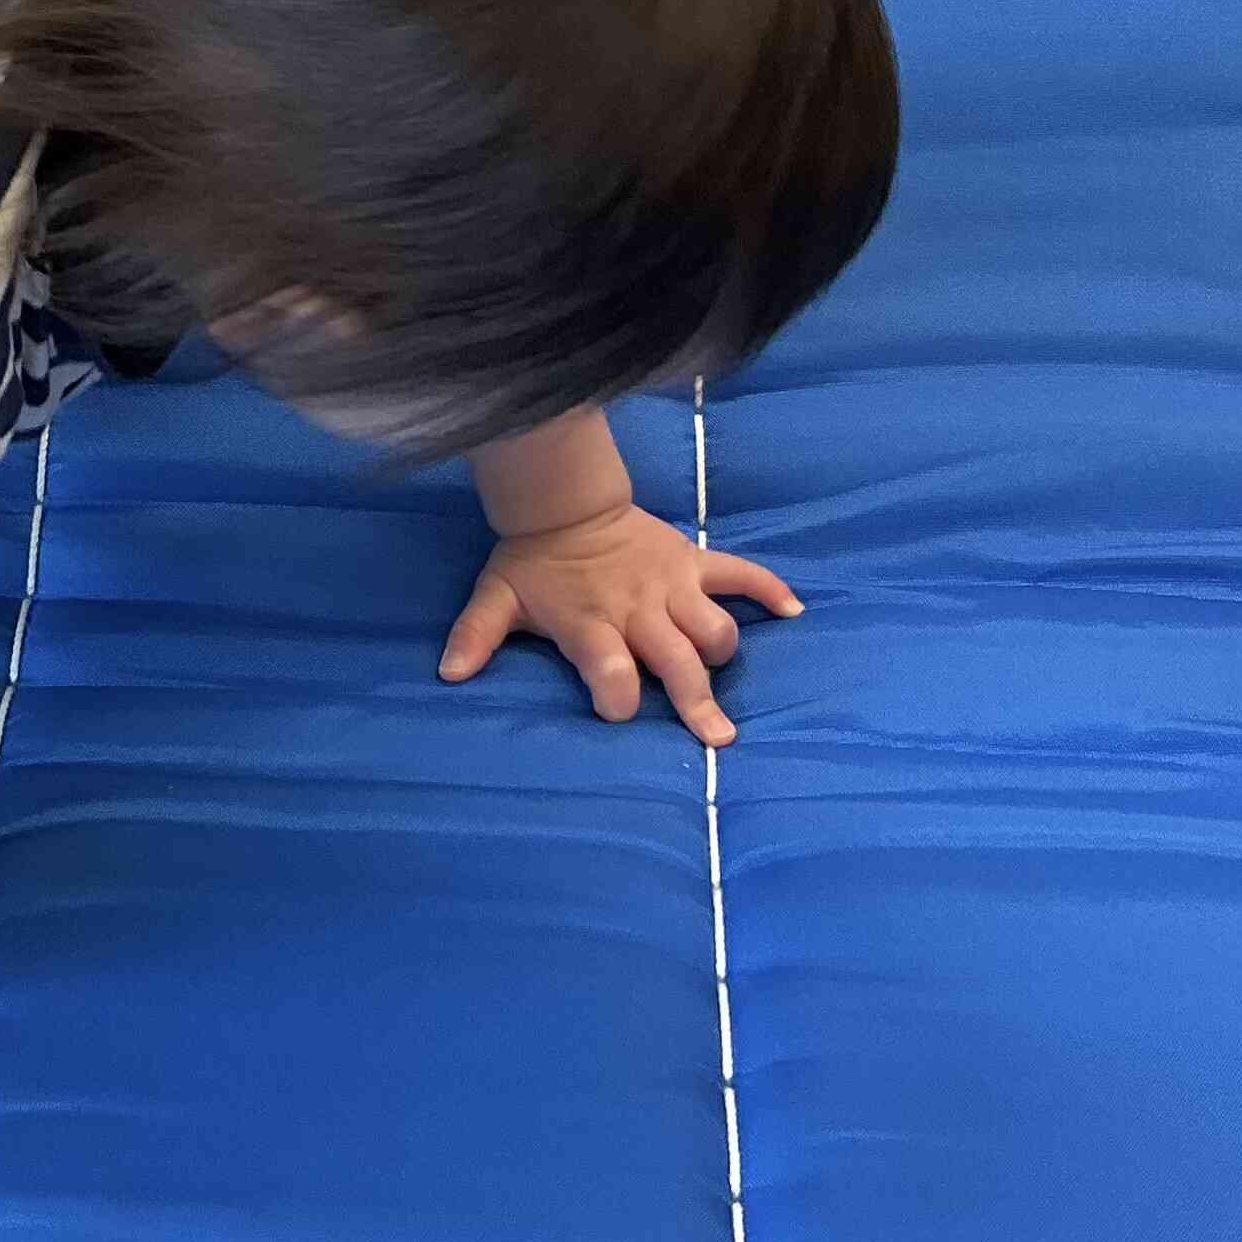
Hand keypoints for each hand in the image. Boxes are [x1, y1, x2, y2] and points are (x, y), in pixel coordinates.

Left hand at [439, 501, 800, 745]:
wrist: (564, 503)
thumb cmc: (533, 563)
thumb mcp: (497, 598)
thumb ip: (475, 636)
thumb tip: (448, 674)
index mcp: (590, 622)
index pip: (608, 665)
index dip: (615, 691)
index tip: (619, 712)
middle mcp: (637, 608)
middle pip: (677, 658)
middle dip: (696, 698)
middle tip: (717, 738)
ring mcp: (670, 584)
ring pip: (714, 625)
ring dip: (724, 650)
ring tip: (729, 675)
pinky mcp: (693, 562)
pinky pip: (741, 574)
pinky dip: (769, 590)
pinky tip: (793, 612)